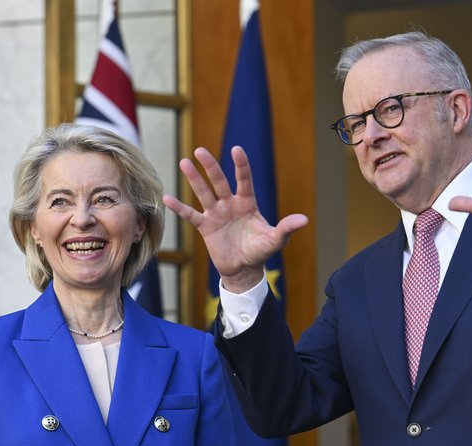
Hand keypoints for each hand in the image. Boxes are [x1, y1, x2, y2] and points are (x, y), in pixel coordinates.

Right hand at [162, 146, 308, 291]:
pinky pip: (190, 215)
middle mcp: (230, 204)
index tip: (237, 149)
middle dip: (211, 167)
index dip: (241, 166)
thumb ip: (287, 228)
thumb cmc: (261, 251)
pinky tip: (166, 198)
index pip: (244, 180)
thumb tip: (304, 220)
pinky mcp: (205, 227)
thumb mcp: (275, 240)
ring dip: (194, 179)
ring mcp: (216, 214)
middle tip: (200, 151)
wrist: (245, 269)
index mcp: (247, 203)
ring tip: (184, 162)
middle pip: (219, 182)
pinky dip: (179, 208)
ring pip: (203, 193)